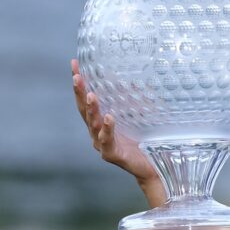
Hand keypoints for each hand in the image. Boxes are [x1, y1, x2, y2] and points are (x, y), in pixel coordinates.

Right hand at [71, 59, 163, 201]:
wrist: (154, 166)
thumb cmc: (144, 141)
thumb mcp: (138, 117)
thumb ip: (134, 101)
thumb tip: (135, 78)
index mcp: (100, 122)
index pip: (87, 99)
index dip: (80, 82)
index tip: (75, 64)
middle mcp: (97, 133)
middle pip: (84, 110)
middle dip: (80, 93)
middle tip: (77, 76)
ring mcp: (102, 144)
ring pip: (93, 125)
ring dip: (91, 109)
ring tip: (91, 94)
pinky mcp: (112, 154)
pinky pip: (107, 141)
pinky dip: (107, 129)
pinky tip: (108, 117)